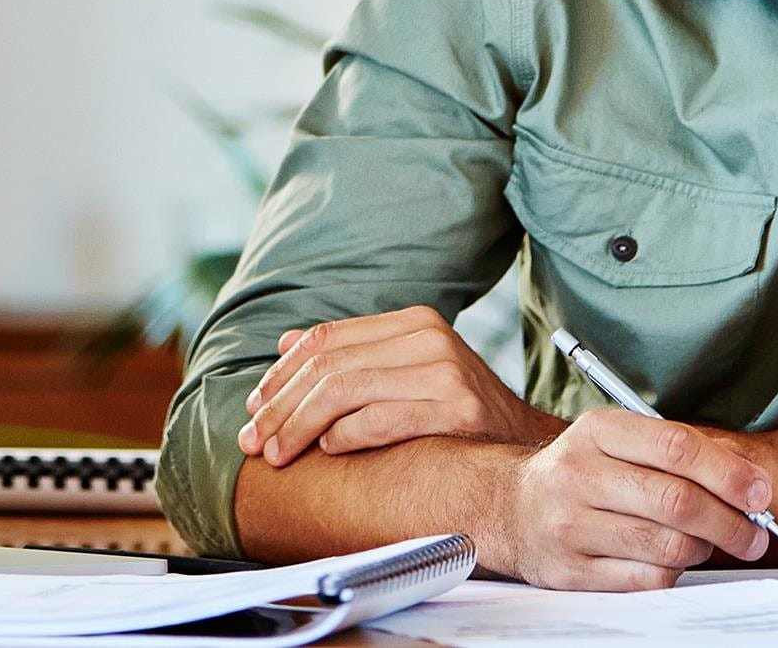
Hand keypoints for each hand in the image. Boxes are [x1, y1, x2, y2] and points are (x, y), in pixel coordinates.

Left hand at [238, 306, 562, 463]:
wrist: (524, 443)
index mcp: (412, 322)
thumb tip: (286, 344)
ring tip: (278, 454)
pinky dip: (346, 434)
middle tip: (253, 440)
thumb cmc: (457, 412)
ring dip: (300, 426)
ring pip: (346, 390)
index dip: (281, 374)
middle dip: (281, 406)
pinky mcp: (458, 409)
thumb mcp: (406, 370)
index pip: (326, 339)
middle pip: (330, 366)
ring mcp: (446, 371)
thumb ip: (352, 354)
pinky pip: (382, 418)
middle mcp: (428, 338)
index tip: (253, 406)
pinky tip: (327, 449)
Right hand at [489, 409, 772, 590]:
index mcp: (597, 431)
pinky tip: (673, 560)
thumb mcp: (618, 441)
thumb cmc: (583, 472)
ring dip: (705, 549)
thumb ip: (679, 451)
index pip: (676, 447)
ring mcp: (569, 525)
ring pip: (666, 546)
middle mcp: (578, 474)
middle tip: (755, 534)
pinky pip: (645, 579)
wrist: (508, 506)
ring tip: (711, 544)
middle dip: (730, 522)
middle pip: (676, 501)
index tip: (761, 492)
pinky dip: (673, 573)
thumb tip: (750, 478)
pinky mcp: (569, 570)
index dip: (728, 472)